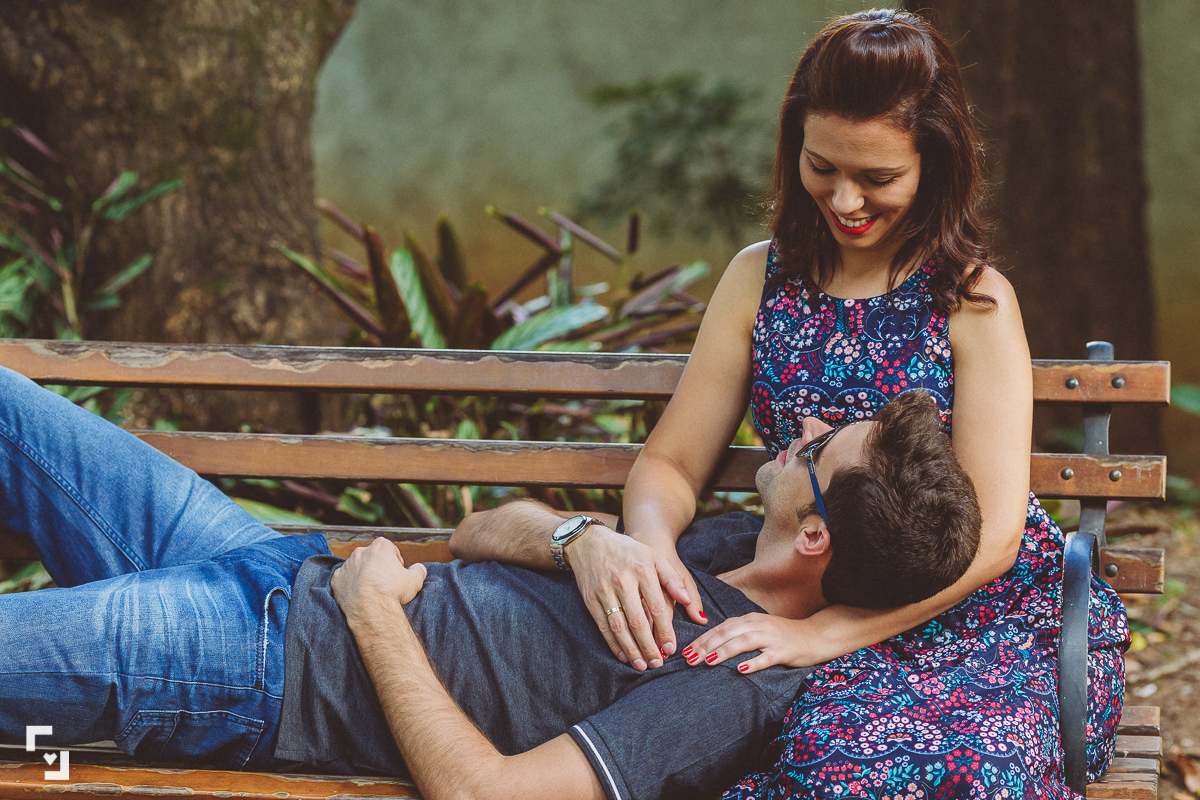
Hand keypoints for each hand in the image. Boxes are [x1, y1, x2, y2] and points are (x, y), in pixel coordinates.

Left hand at [331, 537, 426, 625]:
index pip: (390, 549)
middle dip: (377, 567)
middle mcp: (361, 551)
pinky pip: (344, 580)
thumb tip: (419, 568)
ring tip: (372, 592)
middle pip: (372, 557)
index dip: (395, 562)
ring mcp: (347, 565)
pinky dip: (350, 585)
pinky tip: (359, 596)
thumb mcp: (415, 580)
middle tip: (385, 584)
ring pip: (356, 567)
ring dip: (363, 576)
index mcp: (380, 546)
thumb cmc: (393, 592)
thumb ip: (419, 570)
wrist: (371, 610)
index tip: (397, 574)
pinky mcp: (336, 580)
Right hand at [567, 527, 705, 670]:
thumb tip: (687, 600)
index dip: (665, 630)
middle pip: (638, 621)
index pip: (657, 607)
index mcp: (643, 571)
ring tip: (641, 665)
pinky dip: (612, 643)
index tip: (671, 648)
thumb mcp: (653, 556)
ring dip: (631, 649)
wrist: (589, 541)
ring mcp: (605, 590)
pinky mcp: (591, 598)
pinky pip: (603, 625)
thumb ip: (672, 578)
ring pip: (619, 627)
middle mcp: (623, 581)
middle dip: (648, 646)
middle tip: (657, 663)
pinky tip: (622, 655)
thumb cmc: (628, 551)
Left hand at [682, 613, 823, 673]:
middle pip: (727, 633)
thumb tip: (712, 645)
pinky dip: (753, 663)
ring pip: (743, 642)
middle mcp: (758, 625)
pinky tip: (741, 670)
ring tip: (707, 661)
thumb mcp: (758, 630)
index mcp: (750, 619)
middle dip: (706, 645)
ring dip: (724, 651)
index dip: (702, 639)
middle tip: (689, 659)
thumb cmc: (783, 636)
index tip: (686, 651)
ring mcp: (771, 637)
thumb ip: (739, 633)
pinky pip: (767, 657)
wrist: (815, 636)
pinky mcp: (784, 651)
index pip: (720, 627)